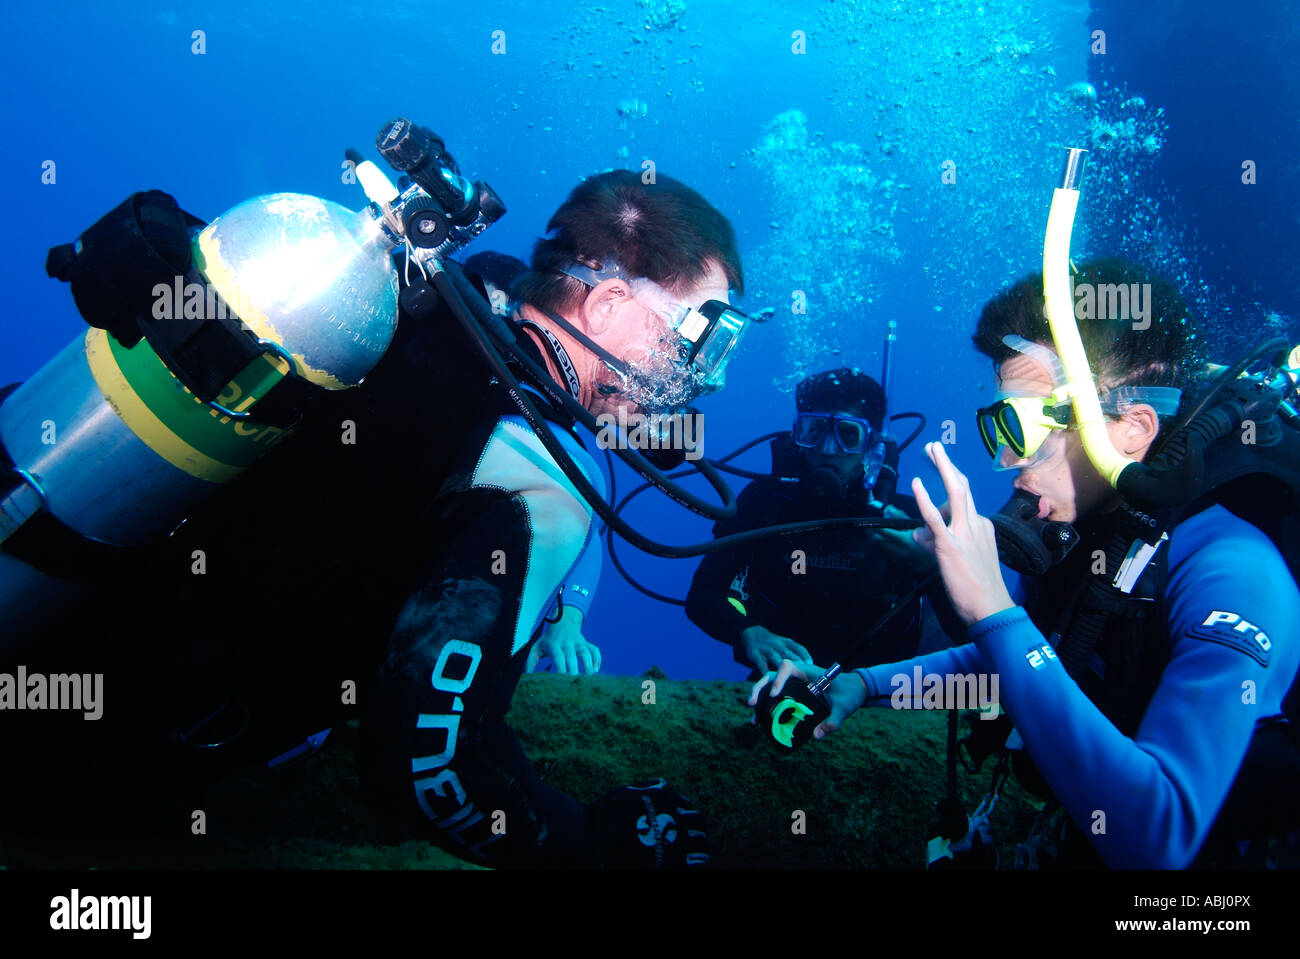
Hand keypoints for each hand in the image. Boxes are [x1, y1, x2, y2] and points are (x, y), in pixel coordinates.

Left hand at [527, 606, 601, 673]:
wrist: (562, 623)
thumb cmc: (548, 640)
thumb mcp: (537, 647)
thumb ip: (531, 660)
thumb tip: (527, 676)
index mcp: (554, 644)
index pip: (558, 657)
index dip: (561, 668)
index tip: (561, 680)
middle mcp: (567, 643)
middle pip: (572, 657)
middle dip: (574, 670)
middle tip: (574, 683)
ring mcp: (578, 642)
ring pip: (586, 652)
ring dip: (588, 665)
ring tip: (588, 678)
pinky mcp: (586, 643)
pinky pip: (594, 650)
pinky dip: (597, 659)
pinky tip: (596, 670)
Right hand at [740, 626, 811, 673]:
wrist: (753, 635)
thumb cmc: (774, 645)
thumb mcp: (785, 645)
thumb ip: (794, 654)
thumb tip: (808, 669)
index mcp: (787, 642)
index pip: (798, 648)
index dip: (804, 655)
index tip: (810, 664)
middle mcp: (778, 645)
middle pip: (788, 654)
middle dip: (795, 662)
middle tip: (803, 672)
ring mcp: (767, 650)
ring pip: (775, 658)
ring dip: (781, 666)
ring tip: (787, 675)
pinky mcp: (756, 655)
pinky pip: (761, 664)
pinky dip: (765, 671)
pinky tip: (770, 678)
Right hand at [747, 659, 867, 739]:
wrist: (857, 690)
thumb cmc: (850, 694)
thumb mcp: (843, 708)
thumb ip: (832, 721)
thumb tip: (816, 736)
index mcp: (809, 671)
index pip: (787, 667)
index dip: (778, 679)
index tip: (775, 694)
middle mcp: (799, 676)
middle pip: (772, 676)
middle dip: (759, 688)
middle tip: (751, 705)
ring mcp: (796, 685)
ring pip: (771, 686)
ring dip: (760, 699)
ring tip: (753, 719)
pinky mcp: (796, 695)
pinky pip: (778, 698)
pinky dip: (768, 708)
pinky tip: (761, 722)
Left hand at [869, 505, 938, 574]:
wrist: (944, 559)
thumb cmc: (934, 539)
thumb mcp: (919, 524)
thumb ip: (901, 517)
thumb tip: (887, 510)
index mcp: (906, 541)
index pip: (885, 533)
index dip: (876, 527)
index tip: (871, 523)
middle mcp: (902, 551)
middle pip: (880, 543)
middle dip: (873, 535)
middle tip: (869, 529)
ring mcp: (902, 560)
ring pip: (884, 550)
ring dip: (879, 542)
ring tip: (874, 536)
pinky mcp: (904, 565)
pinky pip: (891, 557)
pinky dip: (887, 550)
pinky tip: (886, 546)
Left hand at [909, 442, 1014, 624]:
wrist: (991, 607)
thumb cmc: (979, 588)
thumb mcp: (964, 559)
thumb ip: (939, 543)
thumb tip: (919, 535)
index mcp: (982, 527)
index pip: (963, 502)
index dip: (949, 483)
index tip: (943, 466)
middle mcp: (976, 524)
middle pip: (962, 487)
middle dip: (947, 465)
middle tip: (935, 447)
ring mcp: (964, 533)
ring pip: (955, 493)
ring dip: (943, 468)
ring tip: (931, 450)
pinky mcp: (950, 546)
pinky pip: (935, 519)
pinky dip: (925, 499)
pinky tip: (917, 483)